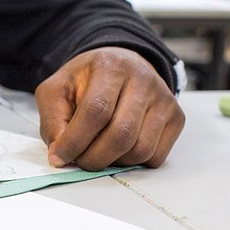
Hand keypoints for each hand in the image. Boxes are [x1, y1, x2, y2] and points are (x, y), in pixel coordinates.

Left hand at [36, 47, 184, 170]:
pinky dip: (134, 163)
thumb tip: (59, 154)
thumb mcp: (57, 91)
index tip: (59, 157)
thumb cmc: (85, 82)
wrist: (120, 66)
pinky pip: (156, 155)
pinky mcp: (176, 117)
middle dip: (93, 158)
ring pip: (140, 149)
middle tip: (79, 160)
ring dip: (113, 163)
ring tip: (98, 152)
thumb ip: (53, 121)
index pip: (96, 111)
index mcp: (110, 66)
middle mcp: (143, 79)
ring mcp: (164, 98)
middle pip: (121, 135)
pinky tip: (119, 150)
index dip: (75, 141)